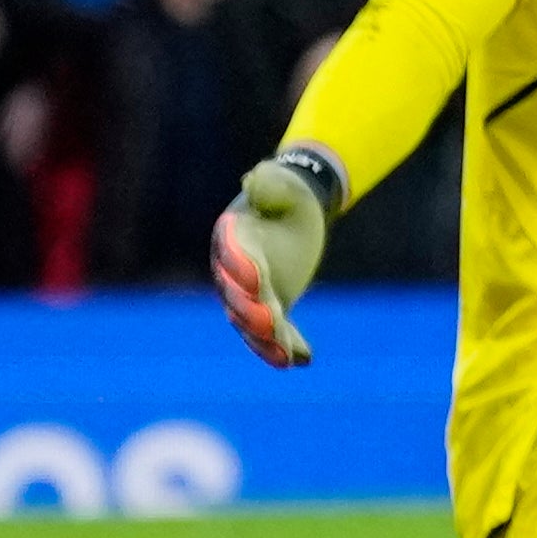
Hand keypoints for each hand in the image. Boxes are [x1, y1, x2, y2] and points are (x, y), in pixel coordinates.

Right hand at [212, 150, 337, 367]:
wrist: (293, 209)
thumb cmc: (285, 192)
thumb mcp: (280, 183)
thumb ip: (268, 185)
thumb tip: (254, 178)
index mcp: (232, 238)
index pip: (234, 255)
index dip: (242, 267)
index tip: (257, 278)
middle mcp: (234, 271)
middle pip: (238, 297)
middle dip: (253, 312)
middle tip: (270, 323)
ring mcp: (251, 294)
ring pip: (254, 323)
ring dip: (269, 341)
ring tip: (286, 358)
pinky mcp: (271, 307)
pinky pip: (278, 330)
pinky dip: (288, 345)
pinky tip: (303, 359)